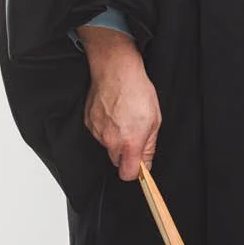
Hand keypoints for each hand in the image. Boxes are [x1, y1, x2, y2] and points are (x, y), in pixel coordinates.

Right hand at [80, 27, 160, 181]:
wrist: (115, 70)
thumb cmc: (137, 90)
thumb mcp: (154, 120)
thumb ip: (149, 146)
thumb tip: (146, 164)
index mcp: (129, 142)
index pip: (127, 174)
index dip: (135, 172)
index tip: (140, 165)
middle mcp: (110, 140)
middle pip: (117, 160)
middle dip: (126, 152)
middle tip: (135, 132)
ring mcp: (97, 132)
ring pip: (108, 145)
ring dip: (116, 137)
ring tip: (124, 117)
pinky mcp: (89, 122)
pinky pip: (99, 133)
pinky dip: (106, 126)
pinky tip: (114, 112)